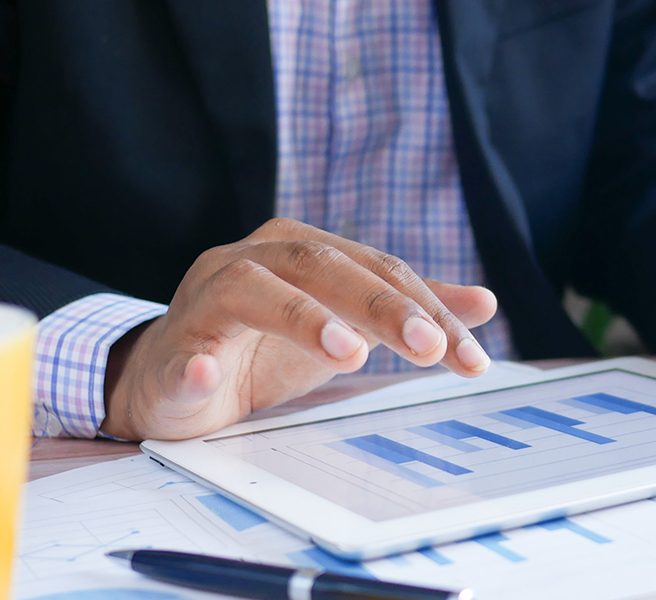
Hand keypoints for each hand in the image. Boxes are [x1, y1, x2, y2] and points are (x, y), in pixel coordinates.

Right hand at [101, 218, 496, 440]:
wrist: (171, 380)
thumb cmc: (262, 347)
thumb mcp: (345, 327)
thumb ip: (405, 309)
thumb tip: (484, 302)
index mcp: (299, 249)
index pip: (376, 269)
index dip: (428, 308)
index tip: (470, 357)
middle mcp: (252, 260)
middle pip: (321, 265)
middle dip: (380, 305)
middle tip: (429, 348)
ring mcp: (204, 300)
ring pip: (250, 289)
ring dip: (301, 317)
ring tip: (348, 352)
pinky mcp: (171, 349)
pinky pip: (179, 353)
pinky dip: (193, 362)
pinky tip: (206, 374)